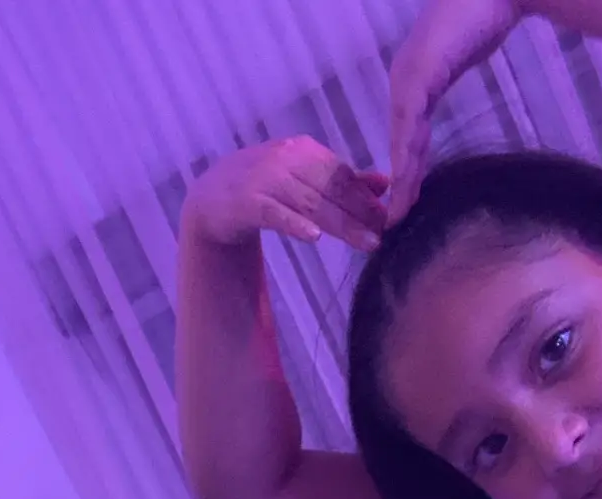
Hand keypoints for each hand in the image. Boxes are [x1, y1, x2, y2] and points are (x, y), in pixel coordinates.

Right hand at [187, 137, 388, 249]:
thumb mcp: (303, 180)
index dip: (367, 197)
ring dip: (341, 224)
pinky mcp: (247, 202)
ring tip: (366, 243)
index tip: (390, 219)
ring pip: (311, 203)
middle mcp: (286, 158)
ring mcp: (265, 178)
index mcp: (304, 151)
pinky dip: (295, 223)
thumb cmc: (264, 189)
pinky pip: (275, 213)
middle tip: (384, 235)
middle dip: (361, 212)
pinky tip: (314, 236)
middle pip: (332, 188)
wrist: (211, 199)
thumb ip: (342, 181)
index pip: (343, 174)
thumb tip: (384, 183)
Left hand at [389, 0, 525, 219]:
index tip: (405, 203)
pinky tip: (405, 179)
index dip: (406, 170)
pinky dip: (406, 153)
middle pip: (400, 142)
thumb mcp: (461, 58)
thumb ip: (448, 80)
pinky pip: (410, 123)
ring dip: (401, 177)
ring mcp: (408, 78)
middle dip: (399, 183)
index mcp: (412, 81)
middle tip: (394, 220)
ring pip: (402, 138)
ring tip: (398, 212)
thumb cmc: (483, 16)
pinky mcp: (419, 76)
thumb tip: (451, 95)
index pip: (407, 134)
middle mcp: (404, 80)